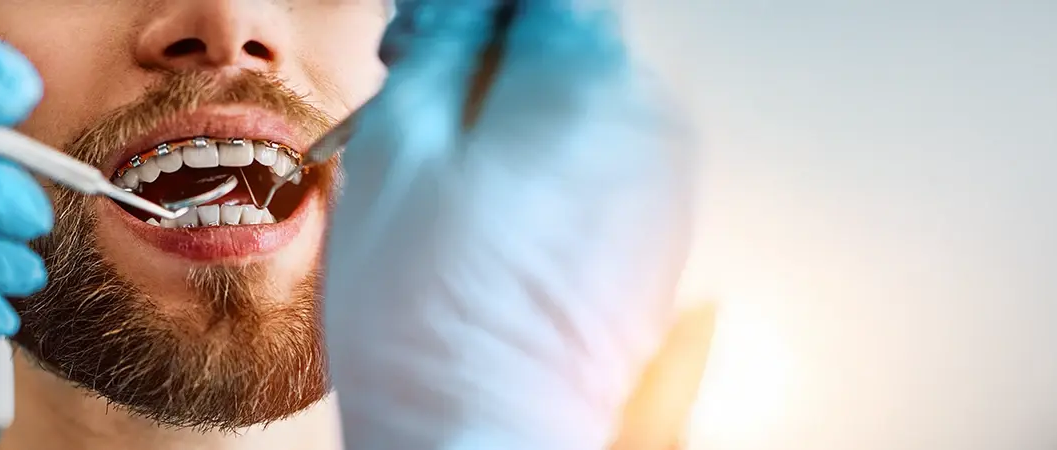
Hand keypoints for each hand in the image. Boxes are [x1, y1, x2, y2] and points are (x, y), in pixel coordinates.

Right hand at [323, 1, 694, 448]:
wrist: (477, 437)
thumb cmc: (431, 318)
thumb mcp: (394, 147)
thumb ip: (435, 50)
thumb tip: (456, 15)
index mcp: (590, 82)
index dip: (469, 10)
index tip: (422, 40)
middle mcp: (649, 126)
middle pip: (569, 41)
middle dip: (491, 56)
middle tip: (416, 100)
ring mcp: (662, 188)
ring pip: (582, 105)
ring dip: (516, 112)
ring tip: (445, 169)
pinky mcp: (654, 243)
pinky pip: (599, 166)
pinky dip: (545, 167)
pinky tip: (484, 214)